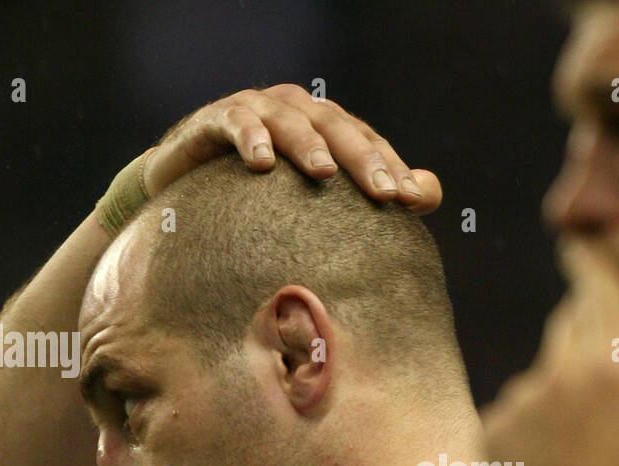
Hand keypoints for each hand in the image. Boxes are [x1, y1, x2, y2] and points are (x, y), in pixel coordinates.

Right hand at [141, 84, 441, 213]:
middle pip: (336, 126)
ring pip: (289, 120)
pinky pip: (235, 123)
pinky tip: (262, 165)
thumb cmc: (262, 197)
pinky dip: (250, 139)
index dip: (392, 168)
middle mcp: (295, 110)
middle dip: (362, 157)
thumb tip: (430, 195)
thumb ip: (373, 196)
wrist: (188, 188)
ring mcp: (255, 110)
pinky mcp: (214, 120)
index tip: (413, 202)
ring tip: (325, 173)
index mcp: (325, 127)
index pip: (368, 141)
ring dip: (308, 145)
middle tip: (384, 192)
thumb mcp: (319, 201)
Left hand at [483, 242, 618, 465]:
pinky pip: (513, 410)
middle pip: (569, 325)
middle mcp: (557, 375)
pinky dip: (533, 423)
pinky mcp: (489, 436)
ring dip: (563, 387)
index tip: (581, 242)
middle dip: (591, 334)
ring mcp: (517, 405)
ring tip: (594, 446)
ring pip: (542, 372)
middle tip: (617, 377)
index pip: (597, 287)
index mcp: (614, 365)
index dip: (590, 260)